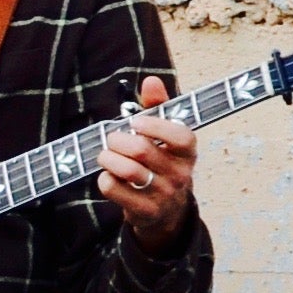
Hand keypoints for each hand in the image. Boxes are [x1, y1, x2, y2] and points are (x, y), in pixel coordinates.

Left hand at [98, 79, 197, 251]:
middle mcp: (181, 174)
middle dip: (117, 139)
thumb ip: (158, 107)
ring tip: (106, 156)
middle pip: (141, 150)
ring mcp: (164, 195)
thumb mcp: (165, 136)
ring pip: (127, 170)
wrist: (167, 212)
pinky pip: (114, 188)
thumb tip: (151, 80)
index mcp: (188, 153)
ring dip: (107, 158)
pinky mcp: (145, 211)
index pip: (179, 136)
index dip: (154, 126)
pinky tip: (109, 176)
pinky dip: (104, 178)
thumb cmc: (161, 164)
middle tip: (112, 139)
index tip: (135, 123)